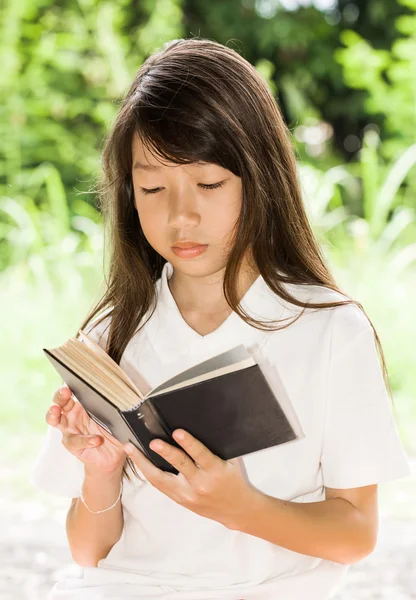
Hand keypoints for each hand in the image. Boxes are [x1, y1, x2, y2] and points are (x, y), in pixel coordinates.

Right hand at [46, 384, 126, 475]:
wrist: (112, 456)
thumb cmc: (112, 432)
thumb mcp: (116, 418)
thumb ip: (115, 407)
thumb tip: (124, 395)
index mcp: (81, 405)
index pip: (72, 393)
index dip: (68, 387)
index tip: (70, 383)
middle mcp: (72, 415)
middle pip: (59, 402)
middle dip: (59, 396)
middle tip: (64, 392)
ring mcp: (70, 429)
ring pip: (55, 420)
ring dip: (53, 415)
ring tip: (56, 411)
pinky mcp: (72, 444)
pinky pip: (75, 441)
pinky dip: (85, 440)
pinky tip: (96, 440)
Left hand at [123, 429, 256, 528]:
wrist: (236, 510)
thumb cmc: (233, 479)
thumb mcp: (230, 461)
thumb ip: (215, 446)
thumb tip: (199, 424)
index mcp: (216, 471)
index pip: (201, 455)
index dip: (189, 444)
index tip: (178, 432)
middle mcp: (200, 484)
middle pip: (179, 467)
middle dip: (165, 453)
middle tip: (152, 442)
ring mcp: (187, 495)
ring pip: (161, 480)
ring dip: (144, 464)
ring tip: (131, 449)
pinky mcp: (179, 500)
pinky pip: (160, 486)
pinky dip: (148, 472)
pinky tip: (138, 462)